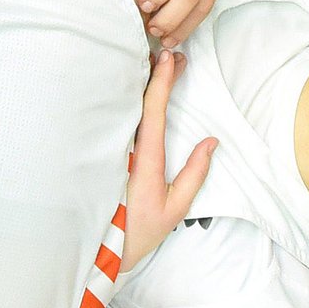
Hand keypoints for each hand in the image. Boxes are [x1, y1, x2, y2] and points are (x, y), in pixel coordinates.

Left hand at [121, 47, 213, 272]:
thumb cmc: (137, 232)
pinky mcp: (108, 156)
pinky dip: (131, 102)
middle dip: (156, 75)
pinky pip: (120, 122)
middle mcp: (126, 150)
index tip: (171, 58)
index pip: (153, 112)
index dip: (162, 83)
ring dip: (143, 86)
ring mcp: (115, 151)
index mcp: (145, 160)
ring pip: (127, 110)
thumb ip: (194, 174)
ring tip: (158, 64)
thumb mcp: (174, 208)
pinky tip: (138, 91)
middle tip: (173, 54)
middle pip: (139, 103)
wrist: (98, 253)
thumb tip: (210, 142)